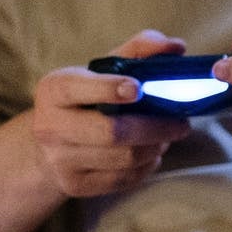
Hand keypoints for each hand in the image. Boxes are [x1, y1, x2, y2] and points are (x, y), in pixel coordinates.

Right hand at [27, 29, 192, 196]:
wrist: (52, 142)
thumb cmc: (88, 97)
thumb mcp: (104, 69)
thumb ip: (139, 50)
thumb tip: (176, 46)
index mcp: (54, 89)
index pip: (78, 88)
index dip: (109, 89)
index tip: (137, 88)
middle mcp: (50, 126)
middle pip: (112, 132)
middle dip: (155, 127)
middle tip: (181, 123)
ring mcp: (59, 159)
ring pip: (124, 158)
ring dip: (155, 147)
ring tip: (166, 137)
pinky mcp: (74, 184)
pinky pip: (123, 179)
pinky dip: (146, 167)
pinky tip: (151, 154)